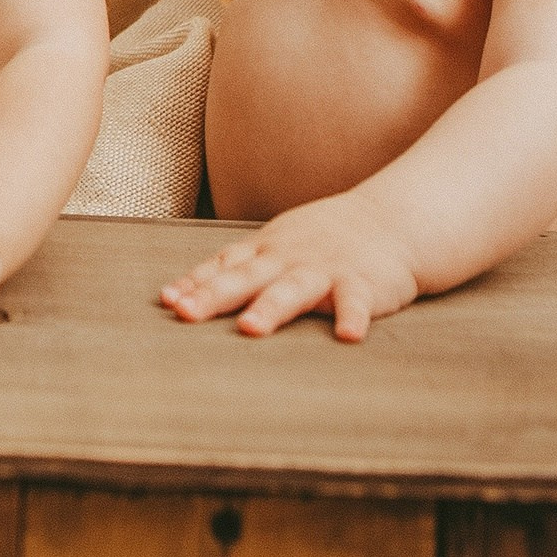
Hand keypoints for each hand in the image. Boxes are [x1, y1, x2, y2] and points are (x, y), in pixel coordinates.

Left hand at [160, 191, 421, 341]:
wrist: (388, 220)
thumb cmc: (318, 240)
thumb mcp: (270, 248)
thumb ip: (229, 271)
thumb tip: (173, 297)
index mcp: (265, 251)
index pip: (223, 266)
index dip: (195, 283)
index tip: (168, 302)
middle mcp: (288, 259)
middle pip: (246, 278)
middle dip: (214, 296)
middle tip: (185, 314)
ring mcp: (324, 269)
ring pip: (293, 289)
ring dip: (271, 308)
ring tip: (250, 328)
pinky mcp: (363, 283)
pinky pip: (357, 302)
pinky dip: (353, 317)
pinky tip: (347, 336)